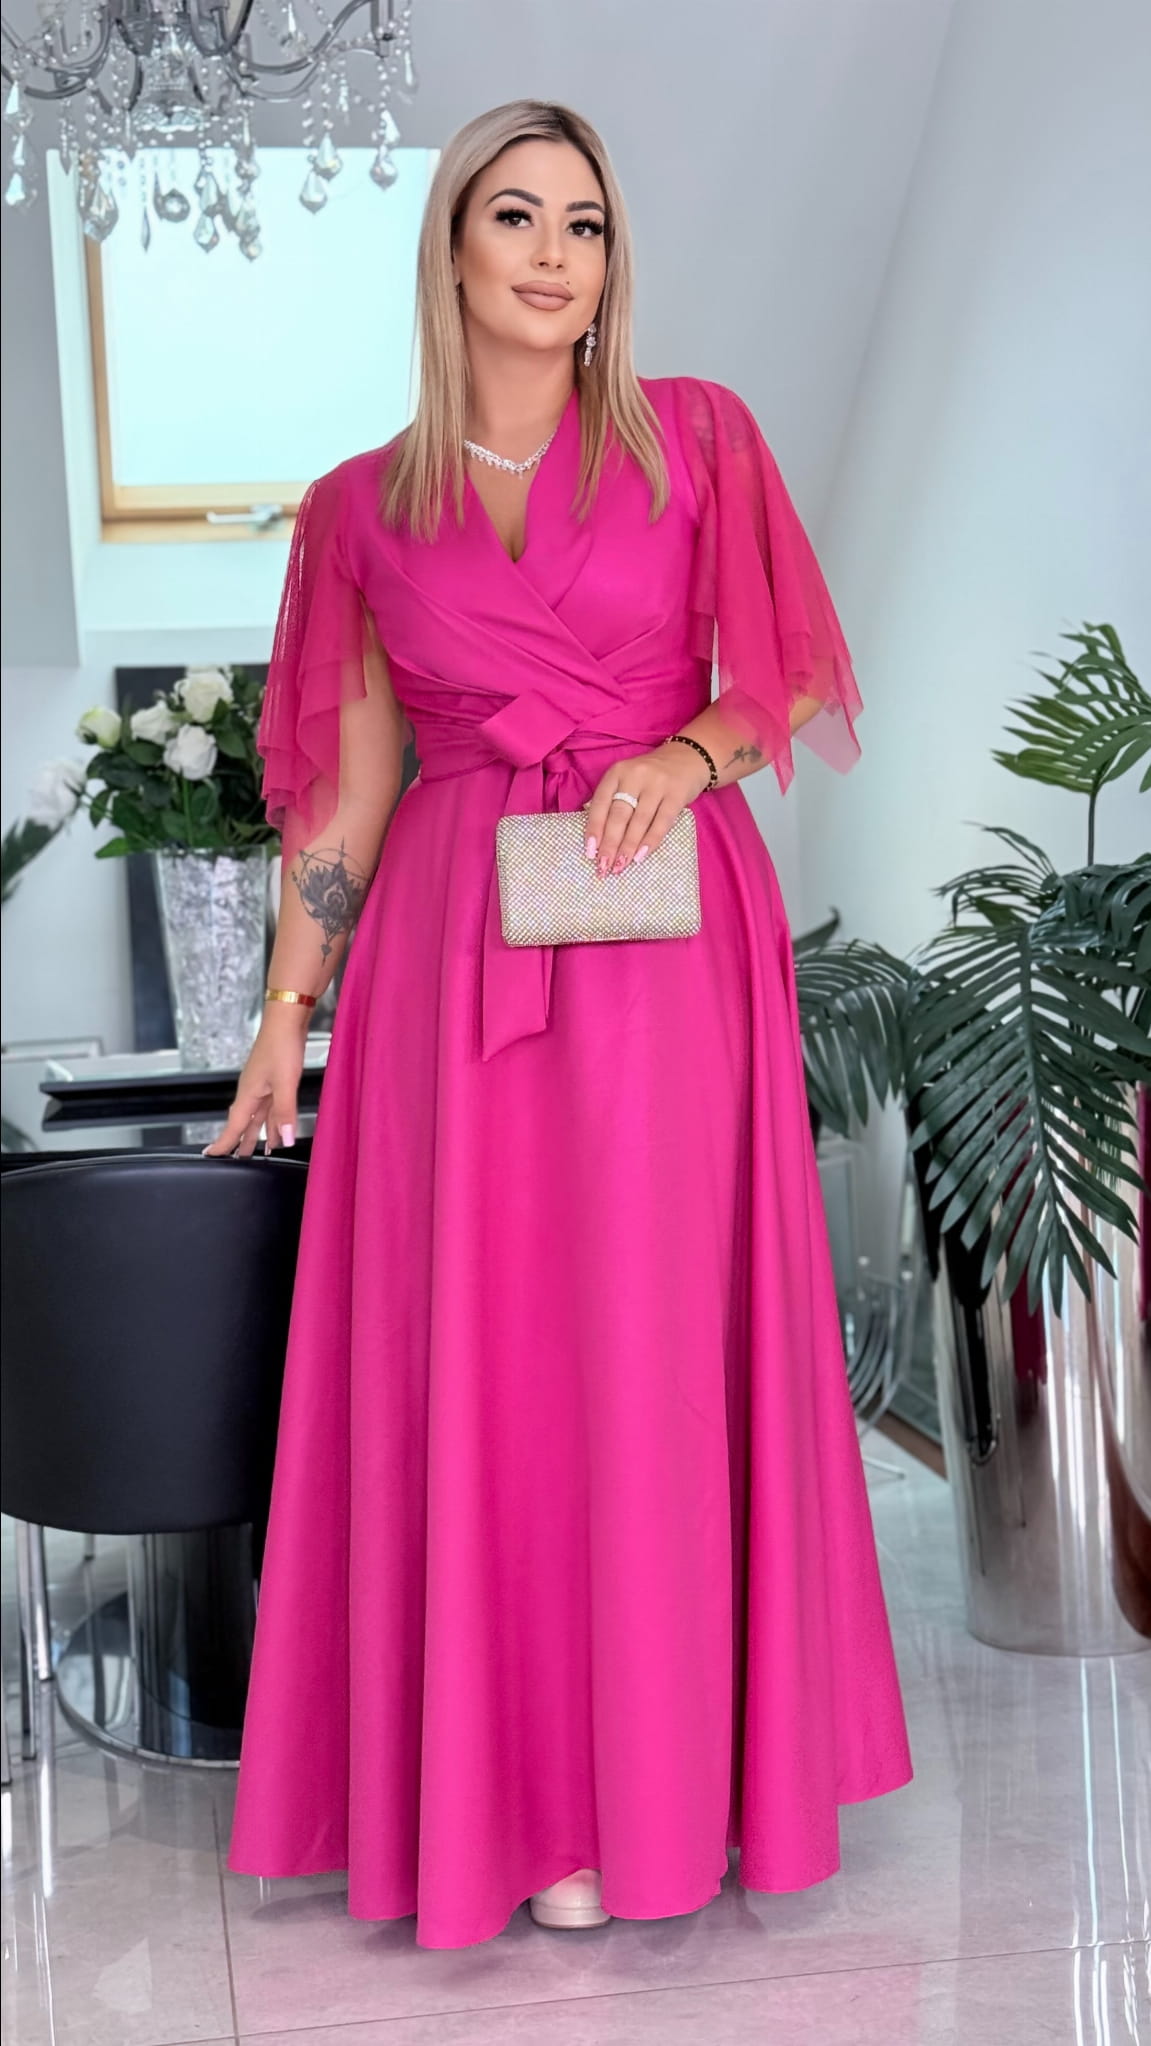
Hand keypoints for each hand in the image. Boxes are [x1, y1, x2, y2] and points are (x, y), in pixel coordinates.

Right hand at [201, 1005, 308, 1157]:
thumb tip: (284, 1140)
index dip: (224, 1142)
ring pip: (258, 1115)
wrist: (287, 1018)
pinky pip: (270, 1106)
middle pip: (244, 1123)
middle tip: (236, 1160)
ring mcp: (263, 1084)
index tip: (212, 1156)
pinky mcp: (274, 1078)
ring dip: (259, 1132)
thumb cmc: (282, 1044)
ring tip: (261, 1150)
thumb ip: (284, 1112)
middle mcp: (252, 1091)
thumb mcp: (285, 1083)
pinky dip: (273, 1119)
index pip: (233, 1125)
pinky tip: (278, 1126)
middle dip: (240, 1141)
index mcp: (248, 1093)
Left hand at [585, 741, 710, 878]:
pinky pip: (662, 822)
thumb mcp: (626, 779)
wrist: (687, 758)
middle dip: (610, 844)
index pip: (601, 803)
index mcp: (617, 772)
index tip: (589, 852)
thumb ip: (611, 799)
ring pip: (639, 821)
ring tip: (620, 866)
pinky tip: (641, 857)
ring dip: (628, 847)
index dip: (594, 829)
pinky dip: (650, 841)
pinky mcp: (676, 795)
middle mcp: (635, 776)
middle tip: (603, 867)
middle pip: (619, 815)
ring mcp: (657, 784)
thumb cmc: (649, 776)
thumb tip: (594, 834)